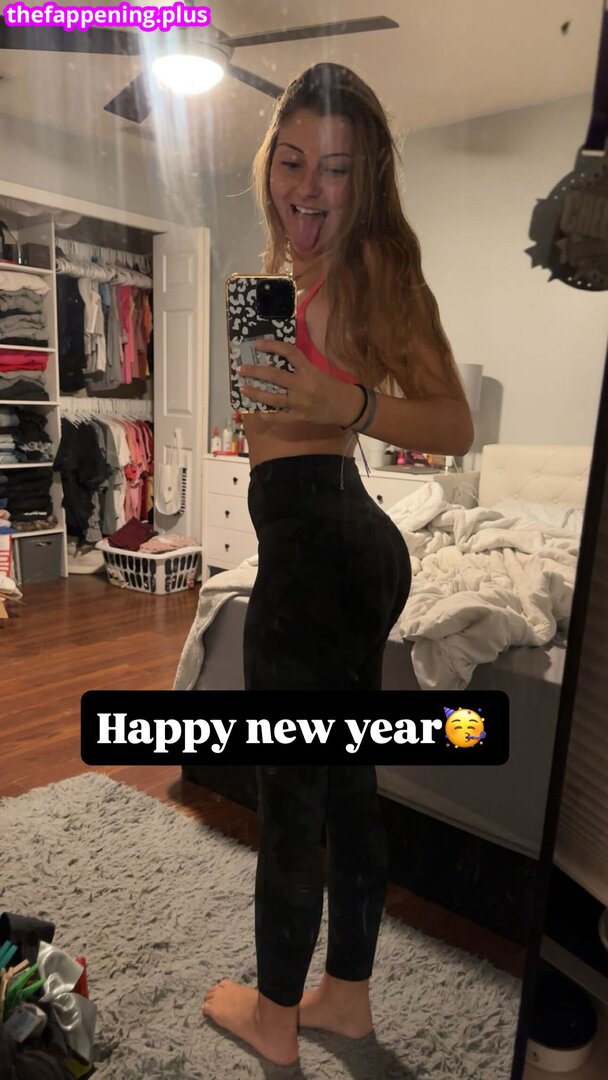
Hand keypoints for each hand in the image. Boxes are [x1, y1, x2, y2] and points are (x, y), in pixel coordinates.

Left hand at [239, 339, 358, 425]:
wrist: (347, 407)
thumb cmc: (332, 386)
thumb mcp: (318, 371)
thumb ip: (300, 367)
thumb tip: (278, 361)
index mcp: (309, 370)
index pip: (289, 353)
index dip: (272, 346)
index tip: (258, 344)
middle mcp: (303, 385)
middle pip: (275, 376)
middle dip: (255, 372)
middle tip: (241, 369)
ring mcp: (300, 403)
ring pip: (273, 398)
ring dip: (256, 393)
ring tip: (244, 389)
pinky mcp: (300, 417)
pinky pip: (280, 417)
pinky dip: (268, 415)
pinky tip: (257, 412)